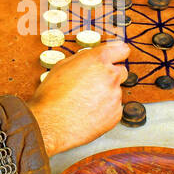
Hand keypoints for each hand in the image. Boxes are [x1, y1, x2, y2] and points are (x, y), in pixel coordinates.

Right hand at [28, 39, 129, 154]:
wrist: (52, 124)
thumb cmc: (52, 96)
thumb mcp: (62, 66)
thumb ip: (83, 59)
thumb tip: (90, 58)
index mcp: (98, 60)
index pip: (122, 49)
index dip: (118, 53)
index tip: (117, 56)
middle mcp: (110, 76)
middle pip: (121, 71)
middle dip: (111, 75)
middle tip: (94, 83)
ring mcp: (115, 96)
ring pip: (115, 91)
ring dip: (105, 94)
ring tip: (85, 101)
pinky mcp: (116, 114)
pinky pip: (114, 108)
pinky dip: (105, 110)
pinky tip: (89, 112)